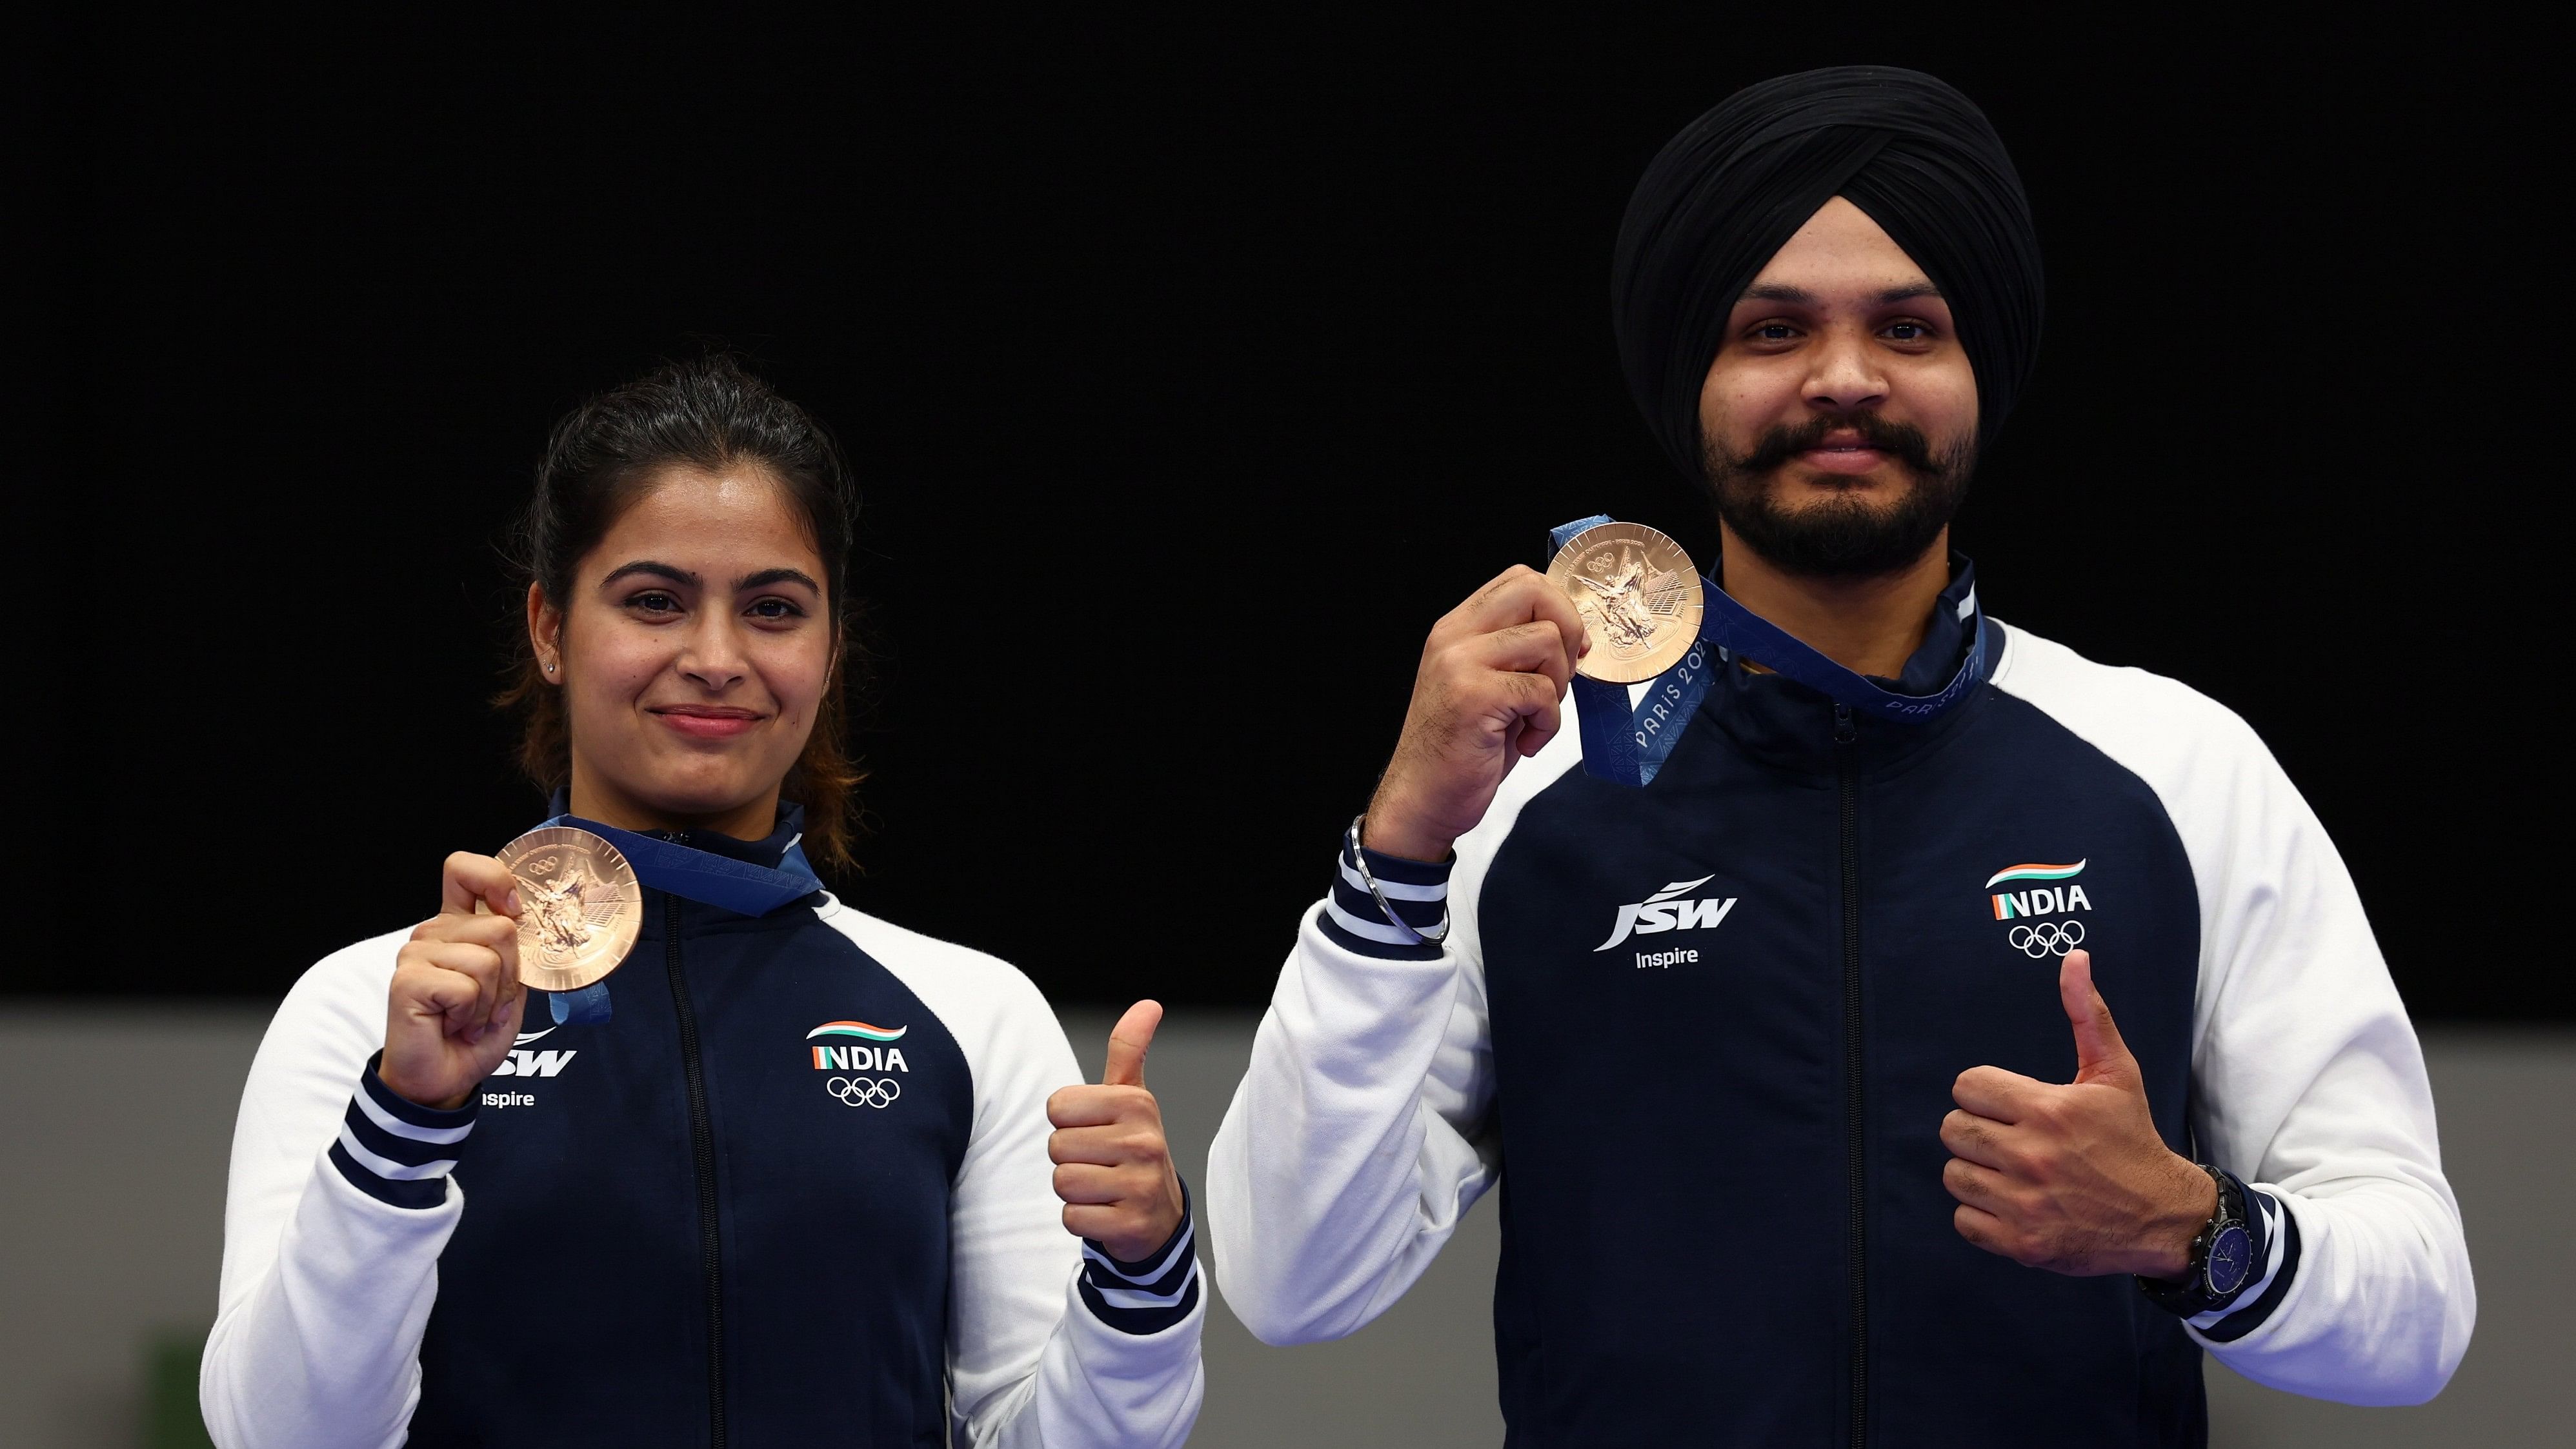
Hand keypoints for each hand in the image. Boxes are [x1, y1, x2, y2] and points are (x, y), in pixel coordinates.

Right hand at [378, 852, 528, 1110]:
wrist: (446, 1077)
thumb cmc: (476, 1032)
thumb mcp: (509, 986)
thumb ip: (514, 950)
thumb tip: (521, 921)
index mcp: (458, 925)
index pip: (465, 870)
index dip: (495, 878)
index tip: (513, 908)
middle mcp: (434, 932)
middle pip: (500, 927)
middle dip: (510, 975)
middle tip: (488, 1004)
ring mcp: (416, 953)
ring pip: (487, 959)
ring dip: (491, 1001)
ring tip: (470, 1018)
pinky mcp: (407, 979)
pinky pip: (465, 987)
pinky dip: (472, 1014)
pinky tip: (454, 1025)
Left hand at [1047, 1001, 1185, 1262]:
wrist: (1159, 1215)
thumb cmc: (1134, 1149)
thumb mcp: (1132, 1097)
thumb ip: (1129, 1049)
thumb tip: (1148, 1004)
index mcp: (1137, 1103)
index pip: (1058, 1107)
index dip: (1068, 1123)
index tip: (1095, 1131)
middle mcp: (1144, 1141)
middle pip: (1057, 1147)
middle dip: (1070, 1158)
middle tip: (1100, 1163)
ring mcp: (1140, 1184)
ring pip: (1062, 1182)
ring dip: (1074, 1190)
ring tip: (1102, 1186)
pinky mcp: (1131, 1223)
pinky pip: (1072, 1218)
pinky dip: (1081, 1219)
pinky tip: (1106, 1211)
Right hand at [1363, 565, 1587, 862]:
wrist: (1422, 800)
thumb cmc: (1461, 749)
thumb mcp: (1488, 685)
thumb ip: (1518, 652)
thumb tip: (1577, 634)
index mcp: (1457, 628)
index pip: (1520, 579)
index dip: (1558, 607)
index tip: (1568, 649)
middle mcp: (1455, 637)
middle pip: (1535, 590)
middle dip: (1568, 631)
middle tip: (1560, 677)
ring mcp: (1461, 663)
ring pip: (1547, 640)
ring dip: (1558, 685)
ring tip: (1534, 717)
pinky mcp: (1474, 696)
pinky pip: (1542, 691)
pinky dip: (1547, 724)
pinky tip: (1525, 743)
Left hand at [1939, 949, 2214, 1277]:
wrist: (2162, 1215)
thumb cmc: (2132, 1139)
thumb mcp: (2115, 1074)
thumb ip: (2088, 1016)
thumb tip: (2075, 959)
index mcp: (2049, 1110)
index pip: (1967, 1086)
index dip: (1983, 1093)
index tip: (2007, 1104)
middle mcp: (2032, 1155)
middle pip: (1953, 1129)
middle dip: (1976, 1129)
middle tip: (2006, 1137)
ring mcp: (2025, 1203)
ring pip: (1955, 1174)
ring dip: (1976, 1171)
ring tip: (2009, 1170)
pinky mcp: (2022, 1243)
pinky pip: (1964, 1220)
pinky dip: (1981, 1214)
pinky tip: (2010, 1202)